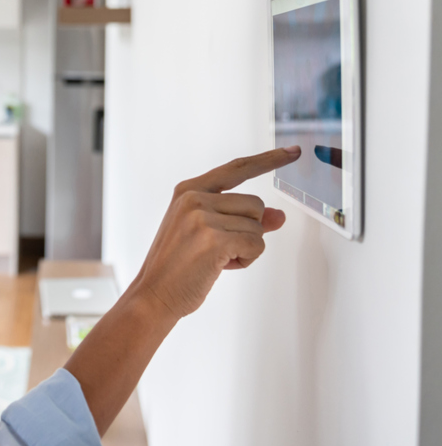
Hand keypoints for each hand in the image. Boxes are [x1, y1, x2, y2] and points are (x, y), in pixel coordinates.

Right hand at [130, 146, 298, 319]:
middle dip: (248, 231)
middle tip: (218, 249)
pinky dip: (246, 260)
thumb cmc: (177, 266)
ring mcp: (202, 216)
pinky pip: (257, 245)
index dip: (268, 160)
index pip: (237, 169)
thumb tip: (278, 216)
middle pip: (255, 204)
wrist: (153, 293)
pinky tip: (220, 266)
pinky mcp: (214, 238)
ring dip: (247, 247)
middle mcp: (194, 197)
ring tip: (216, 258)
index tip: (292, 151)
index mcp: (188, 190)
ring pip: (258, 226)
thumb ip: (241, 219)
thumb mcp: (206, 233)